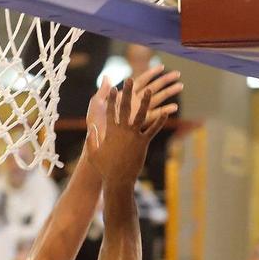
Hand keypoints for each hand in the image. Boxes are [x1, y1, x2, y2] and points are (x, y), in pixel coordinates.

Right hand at [87, 68, 181, 183]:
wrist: (118, 180)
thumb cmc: (104, 168)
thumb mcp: (93, 153)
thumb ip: (92, 139)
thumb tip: (91, 129)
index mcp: (110, 132)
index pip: (110, 111)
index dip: (112, 99)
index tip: (113, 88)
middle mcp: (122, 131)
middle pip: (124, 107)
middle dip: (127, 92)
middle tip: (129, 79)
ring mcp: (133, 136)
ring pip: (141, 115)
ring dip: (146, 101)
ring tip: (150, 89)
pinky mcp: (143, 143)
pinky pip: (153, 129)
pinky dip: (160, 120)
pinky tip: (168, 110)